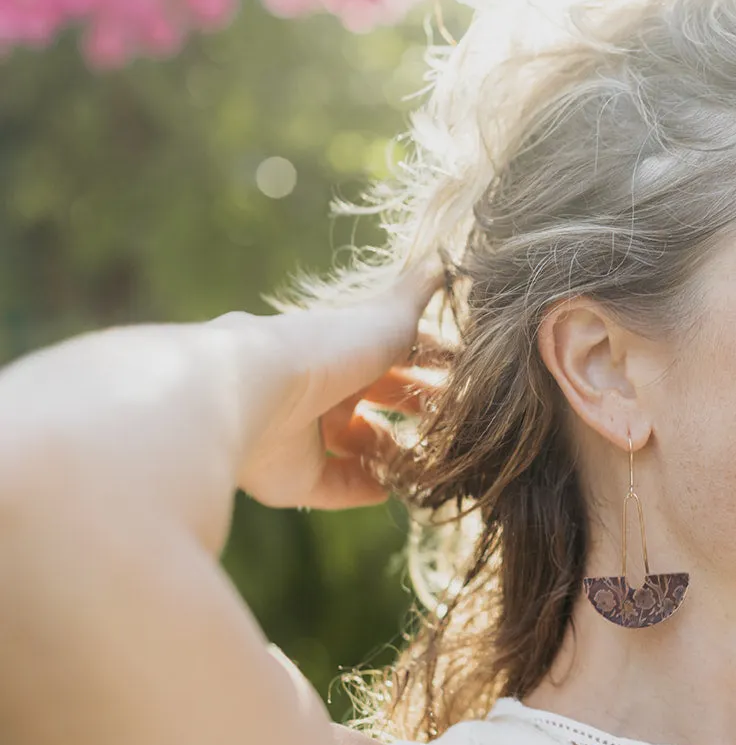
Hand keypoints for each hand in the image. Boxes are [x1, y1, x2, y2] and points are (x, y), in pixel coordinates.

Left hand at [230, 260, 447, 510]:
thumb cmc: (331, 347)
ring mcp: (305, 434)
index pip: (392, 353)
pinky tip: (396, 487)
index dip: (429, 362)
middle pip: (376, 399)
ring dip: (392, 451)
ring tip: (430, 457)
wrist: (261, 390)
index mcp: (343, 346)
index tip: (465, 373)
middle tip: (454, 418)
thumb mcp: (389, 315)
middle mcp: (322, 387)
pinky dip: (366, 487)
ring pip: (357, 444)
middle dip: (413, 406)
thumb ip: (420, 291)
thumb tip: (445, 256)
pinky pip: (337, 486)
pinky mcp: (294, 477)